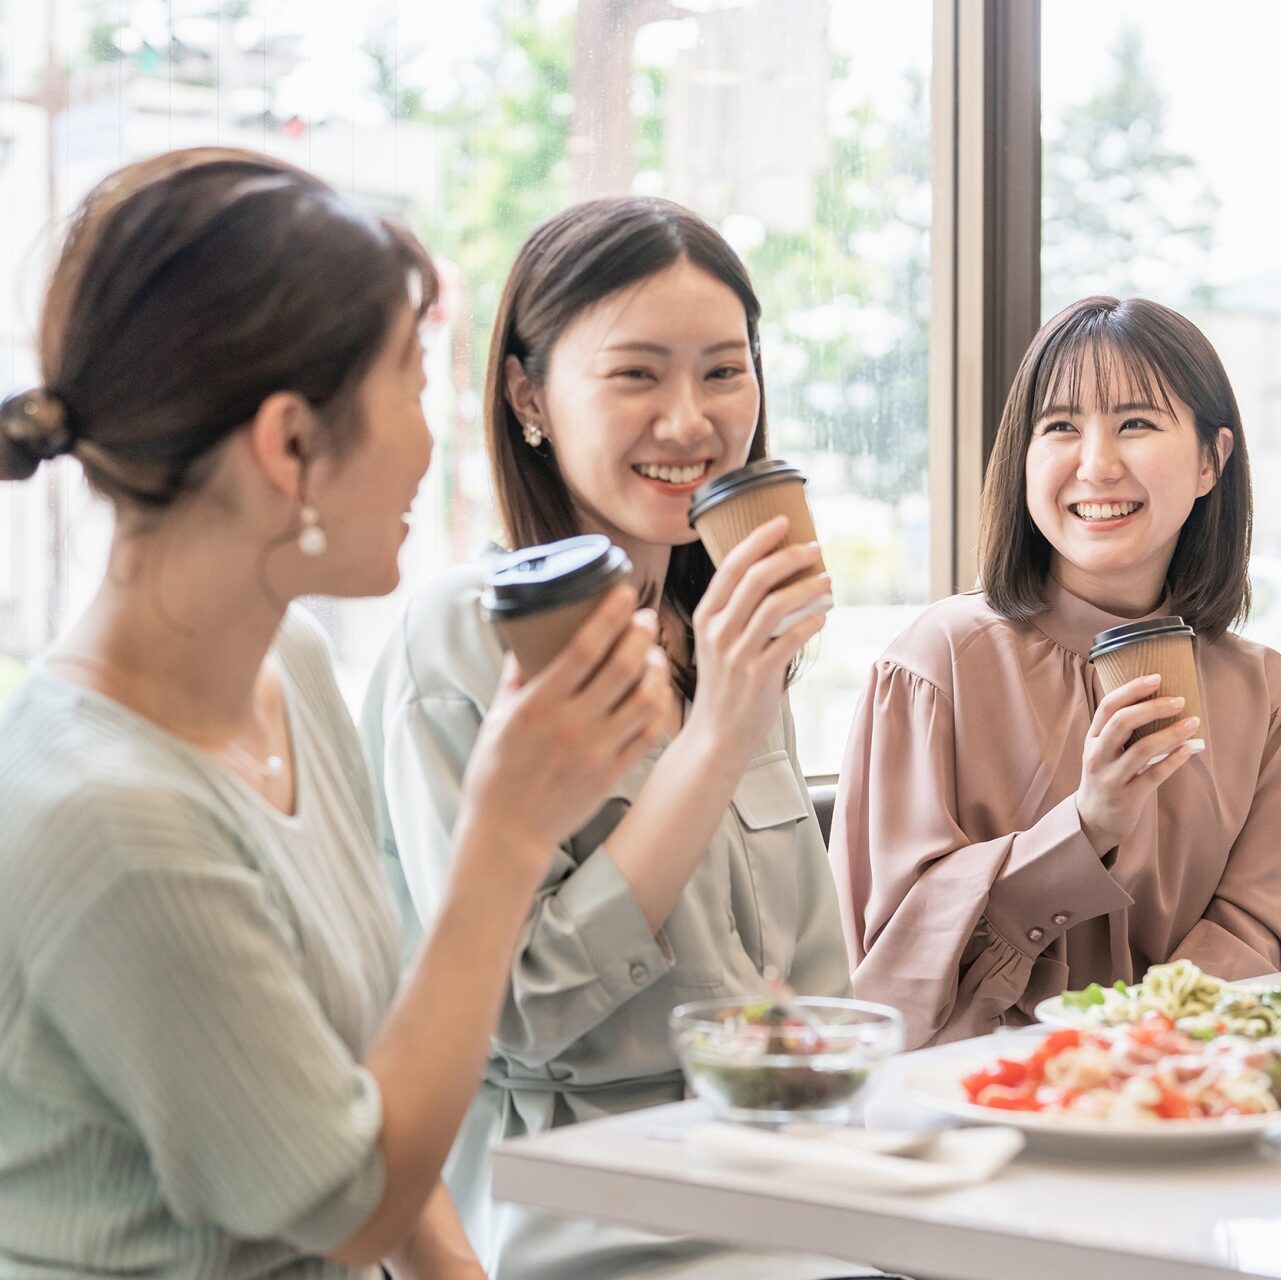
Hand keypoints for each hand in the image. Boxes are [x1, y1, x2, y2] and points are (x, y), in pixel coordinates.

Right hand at [458, 584, 669, 888]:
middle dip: (641, 634)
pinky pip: (648, 733)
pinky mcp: (612, 773)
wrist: (507, 832)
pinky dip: (658, 707)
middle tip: (647, 618)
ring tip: (654, 653)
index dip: (610, 616)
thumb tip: (527, 636)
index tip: (625, 593)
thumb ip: (516, 676)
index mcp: (539, 705)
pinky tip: (656, 691)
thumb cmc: (496, 772)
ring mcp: (597, 751)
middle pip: (622, 667)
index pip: (584, 649)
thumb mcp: (497, 717)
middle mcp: (572, 725)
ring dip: (655, 669)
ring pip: (644, 698)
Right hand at [684, 515, 829, 772]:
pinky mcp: (758, 675)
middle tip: (814, 548)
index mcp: (705, 615)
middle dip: (789, 556)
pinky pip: (790, 639)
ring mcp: (737, 653)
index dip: (758, 539)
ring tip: (826, 579)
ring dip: (807, 587)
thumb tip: (777, 573)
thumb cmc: (725, 682)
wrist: (717, 732)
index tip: (781, 521)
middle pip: (756, 578)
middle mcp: (718, 631)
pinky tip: (823, 615)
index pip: (731, 566)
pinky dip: (810, 622)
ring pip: (776, 605)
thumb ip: (738, 610)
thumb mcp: (718, 640)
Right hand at [1076, 673, 1200, 853]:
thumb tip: (1157, 700)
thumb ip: (1119, 730)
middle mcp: (1097, 756)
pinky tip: (1191, 748)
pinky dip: (1175, 759)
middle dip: (1153, 708)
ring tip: (1194, 722)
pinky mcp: (1128, 797)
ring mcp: (1111, 778)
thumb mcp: (1103, 751)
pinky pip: (1154, 775)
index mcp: (1092, 739)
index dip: (1131, 689)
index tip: (1157, 677)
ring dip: (1171, 733)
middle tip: (1179, 700)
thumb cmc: (1105, 777)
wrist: (1093, 820)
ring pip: (1142, 749)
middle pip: (1122, 723)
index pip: (1107, 707)